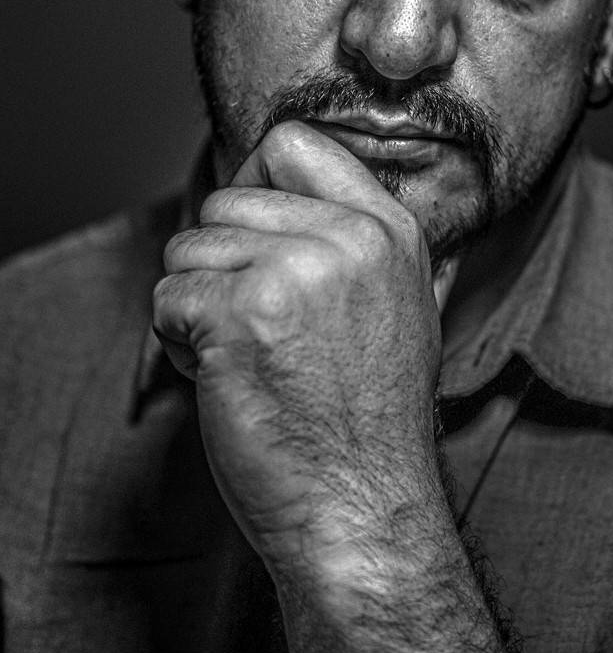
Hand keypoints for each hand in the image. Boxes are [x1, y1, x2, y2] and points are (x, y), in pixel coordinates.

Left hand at [152, 122, 442, 592]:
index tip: (258, 244)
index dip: (254, 186)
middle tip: (261, 331)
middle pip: (226, 200)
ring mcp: (296, 271)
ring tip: (251, 360)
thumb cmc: (368, 426)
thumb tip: (312, 185)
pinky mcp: (242, 313)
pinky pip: (168, 298)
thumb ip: (364, 246)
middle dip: (221, 265)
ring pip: (189, 248)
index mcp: (389, 231)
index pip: (292, 144)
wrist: (363, 508)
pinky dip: (181, 345)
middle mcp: (348, 239)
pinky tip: (230, 381)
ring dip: (199, 308)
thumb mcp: (405, 310)